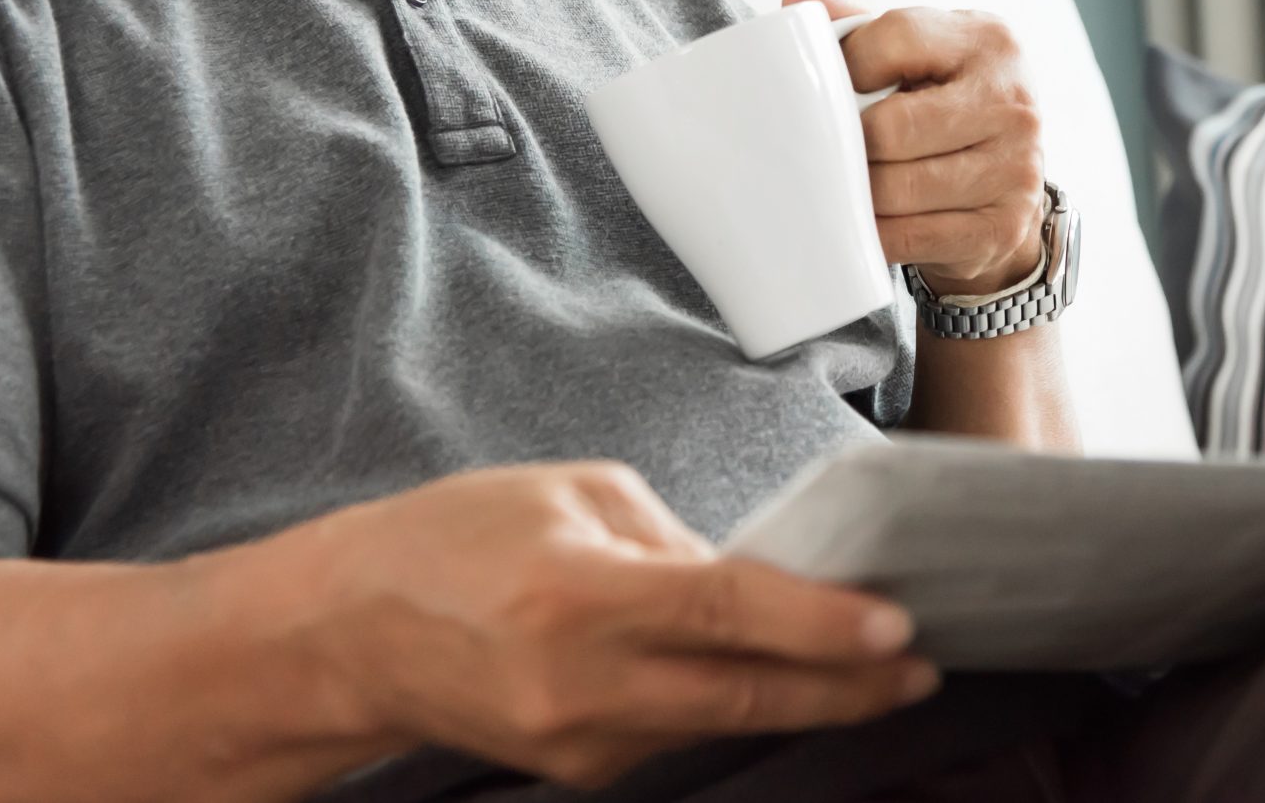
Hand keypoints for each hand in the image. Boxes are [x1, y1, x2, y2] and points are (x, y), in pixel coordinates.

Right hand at [299, 462, 937, 789]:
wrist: (348, 634)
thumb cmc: (451, 540)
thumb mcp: (569, 495)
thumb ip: (671, 537)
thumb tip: (756, 576)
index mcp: (579, 594)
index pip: (728, 614)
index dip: (820, 626)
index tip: (893, 627)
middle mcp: (581, 683)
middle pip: (745, 696)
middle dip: (846, 688)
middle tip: (917, 669)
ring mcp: (577, 742)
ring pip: (717, 722)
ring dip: (793, 694)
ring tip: (863, 663)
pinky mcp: (575, 769)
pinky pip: (674, 733)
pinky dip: (723, 701)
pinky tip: (757, 672)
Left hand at [783, 0, 1046, 296]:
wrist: (1006, 176)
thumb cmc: (945, 99)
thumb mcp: (917, 50)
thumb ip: (860, 20)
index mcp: (989, 40)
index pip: (896, 38)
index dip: (847, 63)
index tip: (832, 85)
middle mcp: (1013, 101)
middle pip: (892, 126)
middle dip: (848, 141)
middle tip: (824, 147)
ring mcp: (1015, 168)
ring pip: (899, 188)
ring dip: (857, 192)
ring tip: (839, 183)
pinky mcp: (1002, 226)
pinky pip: (913, 237)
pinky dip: (875, 233)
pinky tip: (862, 221)